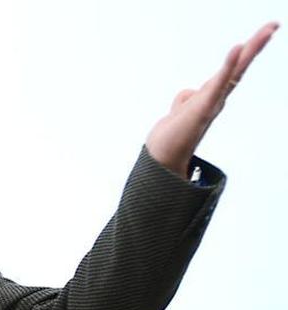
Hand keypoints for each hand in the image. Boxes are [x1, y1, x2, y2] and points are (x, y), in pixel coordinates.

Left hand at [145, 22, 276, 174]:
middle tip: (274, 25)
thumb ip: (185, 99)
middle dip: (256, 45)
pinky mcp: (204, 106)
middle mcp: (218, 97)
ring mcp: (213, 101)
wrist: (162, 157)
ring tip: (268, 30)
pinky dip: (229, 65)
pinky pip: (219, 82)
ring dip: (250, 49)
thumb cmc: (172, 135)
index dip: (245, 51)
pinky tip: (237, 47)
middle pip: (240, 66)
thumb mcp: (179, 110)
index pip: (233, 69)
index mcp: (213, 95)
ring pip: (235, 70)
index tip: (262, 33)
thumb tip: (188, 94)